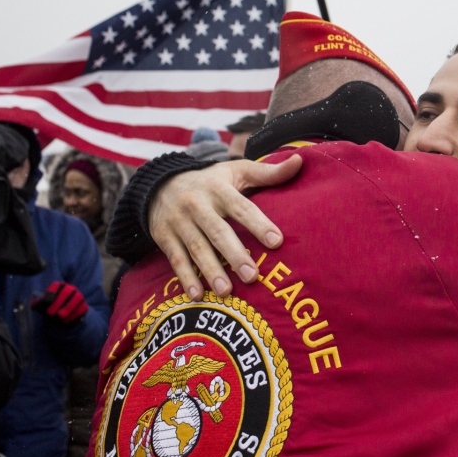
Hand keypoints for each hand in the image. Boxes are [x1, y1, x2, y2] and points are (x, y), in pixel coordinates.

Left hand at [31, 281, 87, 323]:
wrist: (62, 316)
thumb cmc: (50, 308)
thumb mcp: (42, 306)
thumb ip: (38, 304)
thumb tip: (35, 305)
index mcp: (59, 286)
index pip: (56, 286)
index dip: (51, 293)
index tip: (46, 303)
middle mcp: (70, 289)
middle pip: (67, 292)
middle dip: (59, 302)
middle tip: (50, 313)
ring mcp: (79, 297)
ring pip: (77, 299)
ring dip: (68, 308)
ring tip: (60, 316)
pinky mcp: (84, 306)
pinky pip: (81, 308)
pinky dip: (74, 314)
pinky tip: (66, 320)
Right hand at [149, 155, 303, 299]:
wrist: (158, 184)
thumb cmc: (210, 181)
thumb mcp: (236, 171)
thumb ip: (268, 172)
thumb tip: (299, 160)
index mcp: (218, 188)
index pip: (241, 207)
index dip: (258, 224)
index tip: (276, 242)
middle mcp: (197, 204)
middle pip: (217, 231)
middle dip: (234, 254)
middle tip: (252, 276)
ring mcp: (179, 222)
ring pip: (196, 248)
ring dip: (211, 271)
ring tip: (227, 291)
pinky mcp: (164, 237)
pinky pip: (176, 259)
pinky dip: (186, 278)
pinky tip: (197, 295)